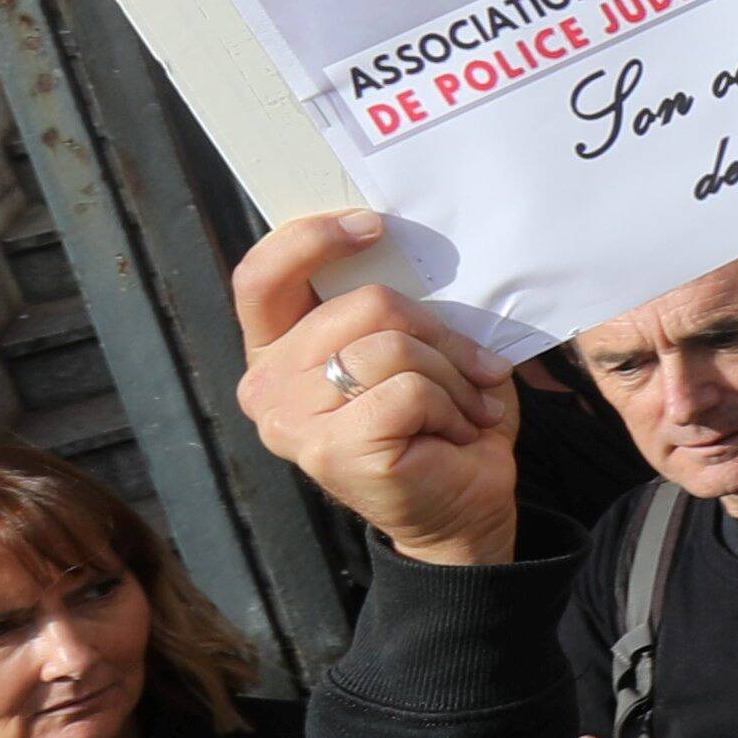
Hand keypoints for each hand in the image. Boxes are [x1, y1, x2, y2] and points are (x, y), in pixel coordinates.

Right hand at [226, 216, 519, 568]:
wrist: (465, 508)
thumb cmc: (442, 421)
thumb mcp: (415, 345)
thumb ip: (390, 303)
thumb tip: (405, 244)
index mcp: (277, 350)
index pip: (262, 276)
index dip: (311, 240)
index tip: (374, 229)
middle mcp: (267, 386)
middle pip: (362, 305)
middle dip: (437, 329)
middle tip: (475, 366)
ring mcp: (291, 422)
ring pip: (390, 346)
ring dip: (452, 373)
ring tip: (467, 406)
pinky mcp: (330, 450)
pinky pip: (408, 389)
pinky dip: (452, 404)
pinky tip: (458, 432)